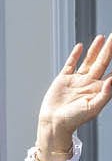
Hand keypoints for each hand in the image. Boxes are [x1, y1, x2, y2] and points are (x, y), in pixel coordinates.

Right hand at [36, 34, 111, 159]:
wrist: (54, 122)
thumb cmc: (74, 119)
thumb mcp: (93, 108)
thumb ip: (105, 94)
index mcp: (99, 89)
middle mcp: (89, 82)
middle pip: (102, 61)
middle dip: (109, 49)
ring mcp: (77, 80)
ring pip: (89, 61)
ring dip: (95, 49)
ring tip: (102, 38)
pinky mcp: (63, 79)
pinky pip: (71, 64)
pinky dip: (75, 55)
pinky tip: (80, 47)